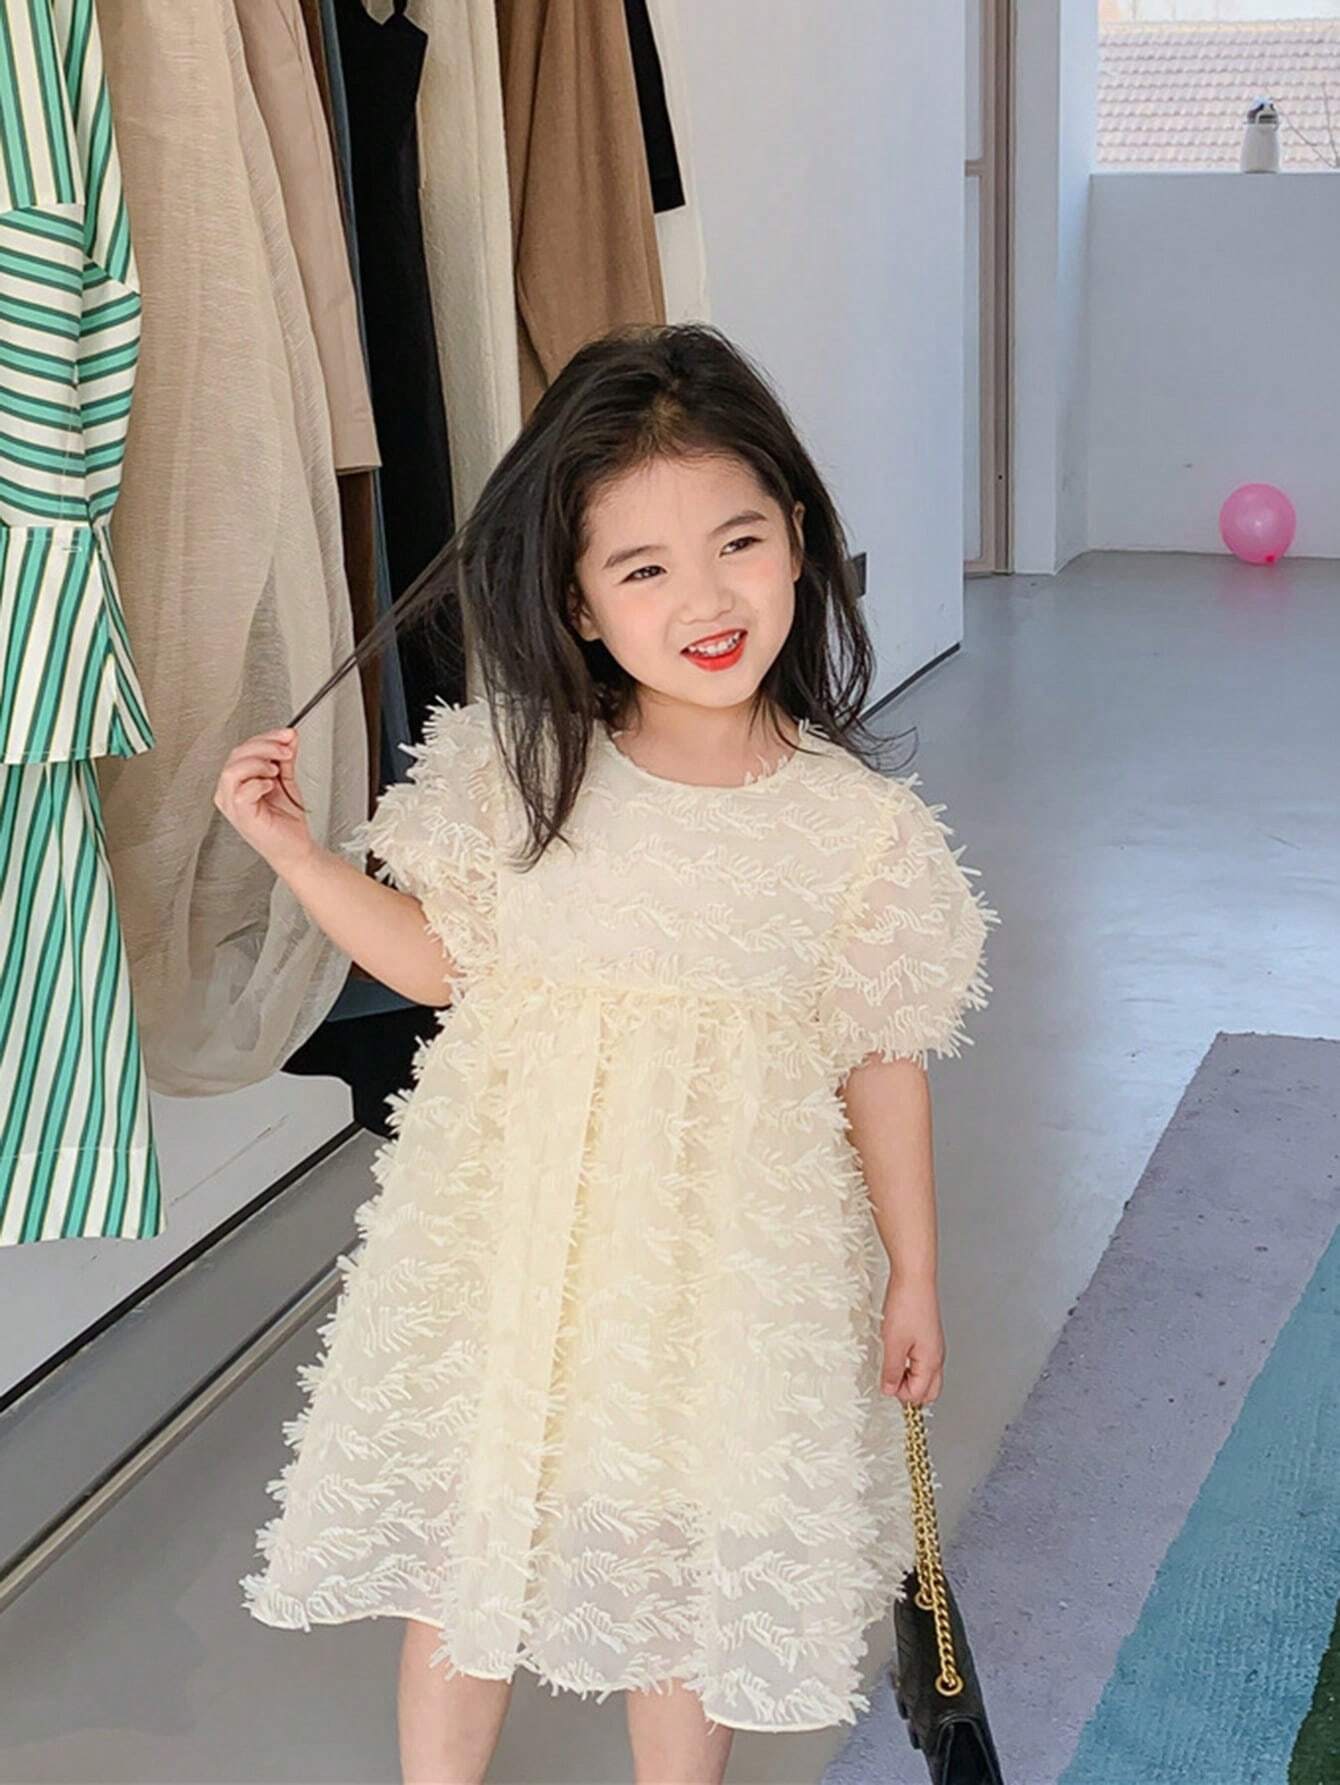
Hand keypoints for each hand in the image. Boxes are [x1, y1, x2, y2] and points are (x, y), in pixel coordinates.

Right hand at [213, 726, 314, 874]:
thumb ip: (285, 757)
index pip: (242, 749)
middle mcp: (229, 792)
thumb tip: (288, 735)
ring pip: (233, 769)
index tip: (287, 735)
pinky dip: (258, 783)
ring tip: (276, 770)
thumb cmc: (286, 821)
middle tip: (286, 750)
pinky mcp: (240, 815)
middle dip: (265, 746)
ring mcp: (231, 804)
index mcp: (236, 781)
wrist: (296, 848)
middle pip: (236, 755)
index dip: (265, 738)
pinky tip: (270, 786)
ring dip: (259, 762)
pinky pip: (241, 791)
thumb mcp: (285, 779)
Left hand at [880, 1274, 944, 1405]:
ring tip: (891, 1363)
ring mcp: (934, 1346)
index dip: (899, 1393)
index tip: (885, 1381)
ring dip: (909, 1378)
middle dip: (909, 1391)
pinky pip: (923, 1361)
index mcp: (931, 1362)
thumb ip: (892, 1370)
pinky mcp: (928, 1336)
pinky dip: (911, 1365)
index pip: (918, 1395)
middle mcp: (937, 1356)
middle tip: (890, 1379)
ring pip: (926, 1376)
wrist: (914, 1278)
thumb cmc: (907, 1305)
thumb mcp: (893, 1343)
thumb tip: (890, 1389)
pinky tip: (897, 1352)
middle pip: (928, 1390)